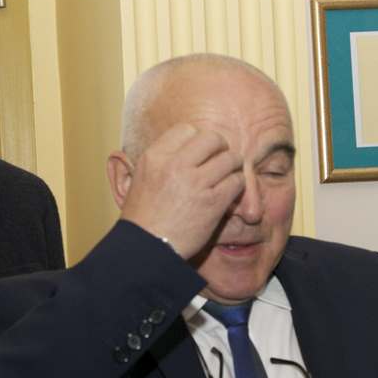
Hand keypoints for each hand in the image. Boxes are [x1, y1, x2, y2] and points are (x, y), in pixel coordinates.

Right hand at [111, 124, 243, 258]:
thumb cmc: (143, 218)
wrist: (146, 247)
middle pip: (213, 138)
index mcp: (155, 156)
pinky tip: (229, 195)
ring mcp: (195, 182)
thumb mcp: (140, 179)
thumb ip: (161, 160)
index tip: (200, 153)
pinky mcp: (213, 202)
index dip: (198, 140)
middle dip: (221, 149)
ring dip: (233, 168)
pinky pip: (237, 181)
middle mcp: (175, 164)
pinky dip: (238, 186)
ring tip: (228, 178)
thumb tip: (181, 147)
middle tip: (220, 162)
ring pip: (230, 159)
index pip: (187, 129)